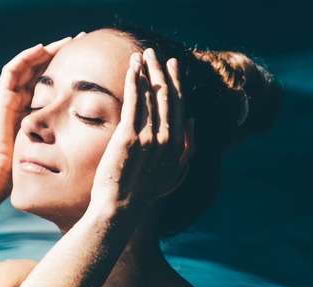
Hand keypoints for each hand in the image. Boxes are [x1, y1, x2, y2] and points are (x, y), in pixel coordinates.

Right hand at [0, 36, 74, 185]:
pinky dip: (25, 58)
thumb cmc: (30, 165)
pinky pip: (12, 71)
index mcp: (36, 109)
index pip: (53, 80)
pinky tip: (41, 49)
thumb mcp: (57, 144)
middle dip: (60, 53)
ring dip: (45, 51)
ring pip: (28, 65)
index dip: (69, 67)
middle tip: (79, 40)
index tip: (89, 58)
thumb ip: (71, 135)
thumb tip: (100, 130)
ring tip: (65, 41)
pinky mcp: (2, 98)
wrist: (2, 174)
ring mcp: (11, 97)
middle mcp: (23, 100)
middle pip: (42, 68)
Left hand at [90, 48, 190, 216]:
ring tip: (141, 55)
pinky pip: (134, 102)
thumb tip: (193, 120)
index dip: (176, 82)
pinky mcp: (129, 137)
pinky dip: (134, 82)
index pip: (179, 106)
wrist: (119, 209)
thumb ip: (187, 149)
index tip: (173, 65)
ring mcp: (148, 137)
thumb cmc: (143, 194)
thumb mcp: (174, 175)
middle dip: (161, 70)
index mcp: (178, 145)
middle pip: (167, 96)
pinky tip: (132, 68)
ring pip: (151, 96)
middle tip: (155, 52)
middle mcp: (167, 139)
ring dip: (147, 71)